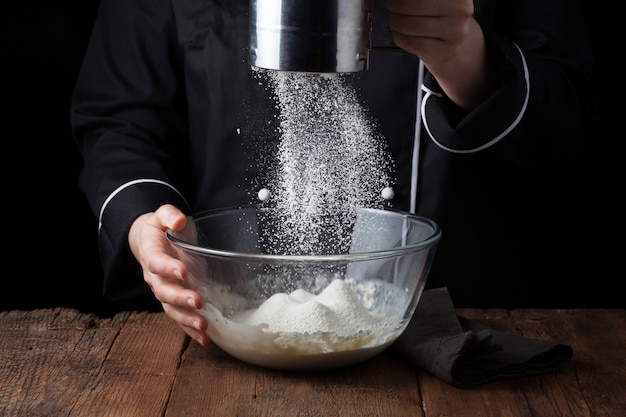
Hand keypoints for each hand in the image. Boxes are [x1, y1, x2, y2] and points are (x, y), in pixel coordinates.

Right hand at [128, 204, 210, 345]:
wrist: (149, 242)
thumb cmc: (160, 228)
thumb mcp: (162, 215)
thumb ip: (169, 215)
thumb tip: (178, 221)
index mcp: (151, 254)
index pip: (157, 262)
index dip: (168, 267)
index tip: (183, 271)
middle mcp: (155, 277)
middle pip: (164, 291)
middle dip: (180, 298)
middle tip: (196, 301)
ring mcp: (164, 291)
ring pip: (171, 309)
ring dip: (187, 319)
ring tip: (203, 326)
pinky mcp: (174, 301)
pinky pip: (181, 318)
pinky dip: (191, 330)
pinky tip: (205, 339)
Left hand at [381, 0, 495, 109]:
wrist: (451, 41)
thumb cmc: (437, 16)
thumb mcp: (431, 1)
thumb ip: (414, 0)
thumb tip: (393, 0)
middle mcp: (460, 9)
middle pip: (408, 5)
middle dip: (392, 6)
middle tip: (388, 5)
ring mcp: (455, 31)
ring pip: (408, 25)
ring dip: (393, 22)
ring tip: (393, 19)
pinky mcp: (447, 50)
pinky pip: (412, 43)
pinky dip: (398, 38)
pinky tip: (397, 34)